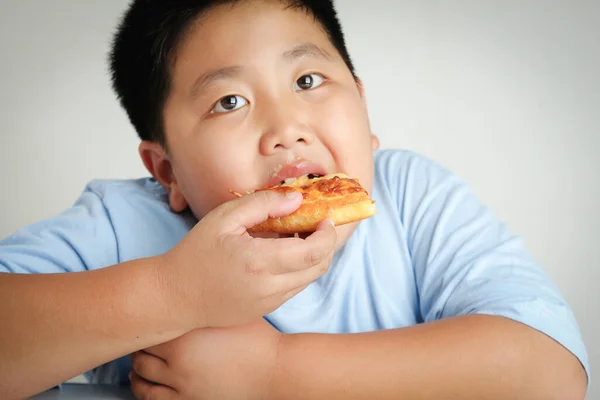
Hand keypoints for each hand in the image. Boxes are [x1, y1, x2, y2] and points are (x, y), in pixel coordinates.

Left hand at [130, 318, 280, 399]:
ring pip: (141, 377)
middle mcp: (177, 359)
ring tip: (138, 361)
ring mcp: (181, 383)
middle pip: (140, 351)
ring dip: (135, 368)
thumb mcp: (229, 312)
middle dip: (139, 344)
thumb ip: (205, 304)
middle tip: (142, 338)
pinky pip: (152, 398)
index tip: (147, 318)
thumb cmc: (255, 338)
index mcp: (186, 334)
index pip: (149, 327)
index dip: (146, 322)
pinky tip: (141, 383)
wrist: (272, 369)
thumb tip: (188, 291)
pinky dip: (141, 390)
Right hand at [156, 190, 336, 330]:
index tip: (324, 218)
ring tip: (297, 237)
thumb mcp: (224, 218)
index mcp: (260, 262)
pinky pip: (292, 289)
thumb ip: (263, 204)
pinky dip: (297, 270)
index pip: (314, 251)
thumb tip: (297, 199)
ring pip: (308, 280)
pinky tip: (280, 254)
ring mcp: (269, 303)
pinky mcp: (265, 310)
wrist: (174, 296)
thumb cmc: (195, 253)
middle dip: (326, 245)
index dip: (327, 234)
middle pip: (318, 268)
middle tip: (316, 226)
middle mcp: (270, 288)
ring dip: (312, 258)